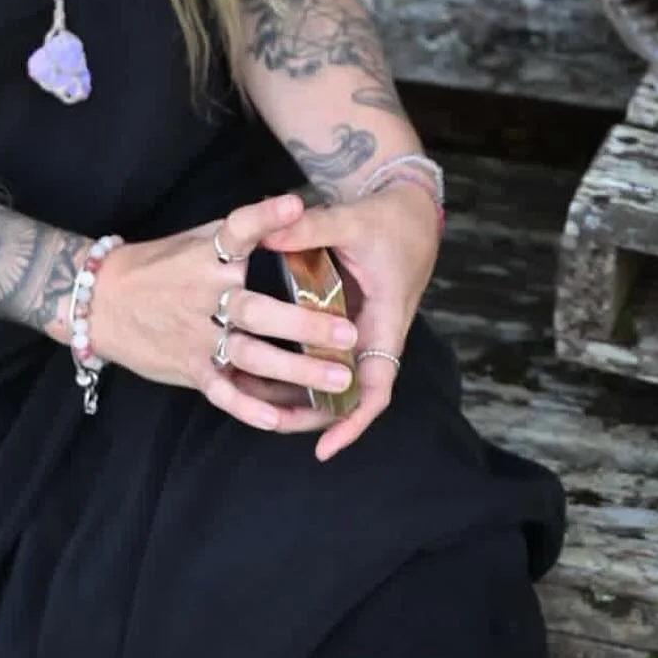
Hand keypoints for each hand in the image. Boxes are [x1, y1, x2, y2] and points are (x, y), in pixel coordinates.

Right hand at [87, 192, 362, 439]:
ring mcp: (195, 335)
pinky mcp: (188, 366)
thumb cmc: (156, 268)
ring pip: (249, 356)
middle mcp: (203, 296)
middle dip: (303, 324)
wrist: (98, 302)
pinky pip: (221, 390)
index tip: (293, 205)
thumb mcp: (192, 240)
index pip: (236, 231)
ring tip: (337, 378)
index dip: (264, 218)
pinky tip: (278, 418)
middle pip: (257, 311)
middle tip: (348, 332)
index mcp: (205, 256)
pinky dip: (247, 406)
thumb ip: (237, 234)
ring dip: (294, 370)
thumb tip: (288, 207)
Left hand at [258, 179, 440, 459]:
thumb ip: (310, 227)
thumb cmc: (389, 221)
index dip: (352, 422)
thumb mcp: (351, 220)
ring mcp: (356, 331)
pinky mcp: (342, 320)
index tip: (324, 448)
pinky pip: (319, 353)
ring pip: (327, 377)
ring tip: (248, 399)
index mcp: (385, 323)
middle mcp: (371, 335)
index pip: (374, 389)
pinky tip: (255, 366)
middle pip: (344, 394)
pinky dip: (293, 364)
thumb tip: (265, 233)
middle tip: (264, 422)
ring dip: (294, 392)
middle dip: (309, 415)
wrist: (409, 210)